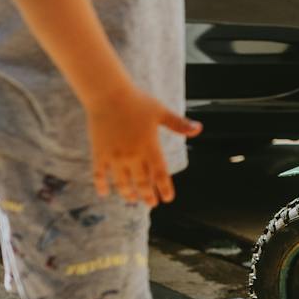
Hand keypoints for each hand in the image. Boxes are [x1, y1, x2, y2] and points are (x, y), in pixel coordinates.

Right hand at [85, 84, 201, 205]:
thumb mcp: (161, 112)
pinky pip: (99, 175)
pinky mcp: (99, 153)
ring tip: (132, 199)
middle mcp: (132, 155)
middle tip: (152, 204)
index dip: (165, 188)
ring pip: (121, 183)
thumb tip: (199, 128)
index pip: (160, 174)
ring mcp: (114, 156)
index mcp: (149, 146)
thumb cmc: (137, 101)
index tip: (168, 198)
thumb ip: (179, 124)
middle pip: (141, 183)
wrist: (108, 94)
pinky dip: (101, 185)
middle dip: (147, 196)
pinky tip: (104, 193)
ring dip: (128, 194)